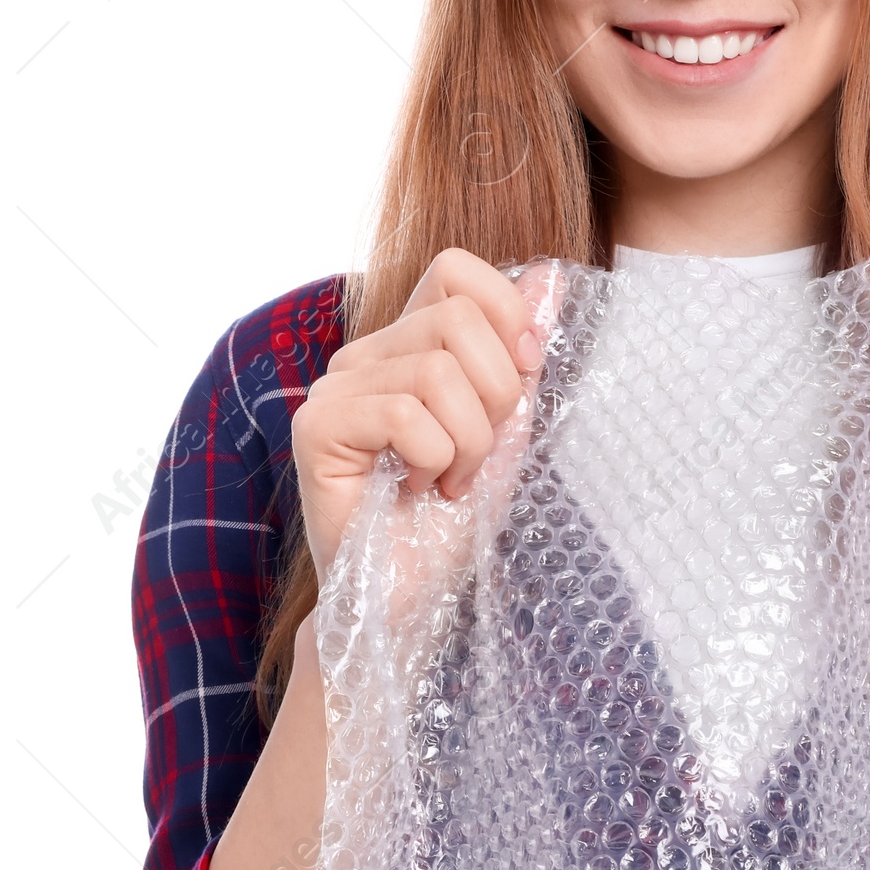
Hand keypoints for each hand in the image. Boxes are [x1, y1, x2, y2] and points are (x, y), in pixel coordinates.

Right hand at [290, 248, 558, 584]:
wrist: (412, 599)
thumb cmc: (453, 520)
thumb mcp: (508, 429)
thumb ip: (522, 356)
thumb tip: (551, 276)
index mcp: (408, 343)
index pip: (455, 270)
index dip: (506, 315)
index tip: (523, 378)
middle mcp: (365, 355)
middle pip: (458, 319)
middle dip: (496, 396)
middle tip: (477, 454)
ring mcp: (335, 388)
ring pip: (436, 371)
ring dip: (468, 442)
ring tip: (450, 480)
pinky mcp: (318, 427)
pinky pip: (405, 415)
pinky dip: (435, 459)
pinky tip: (420, 489)